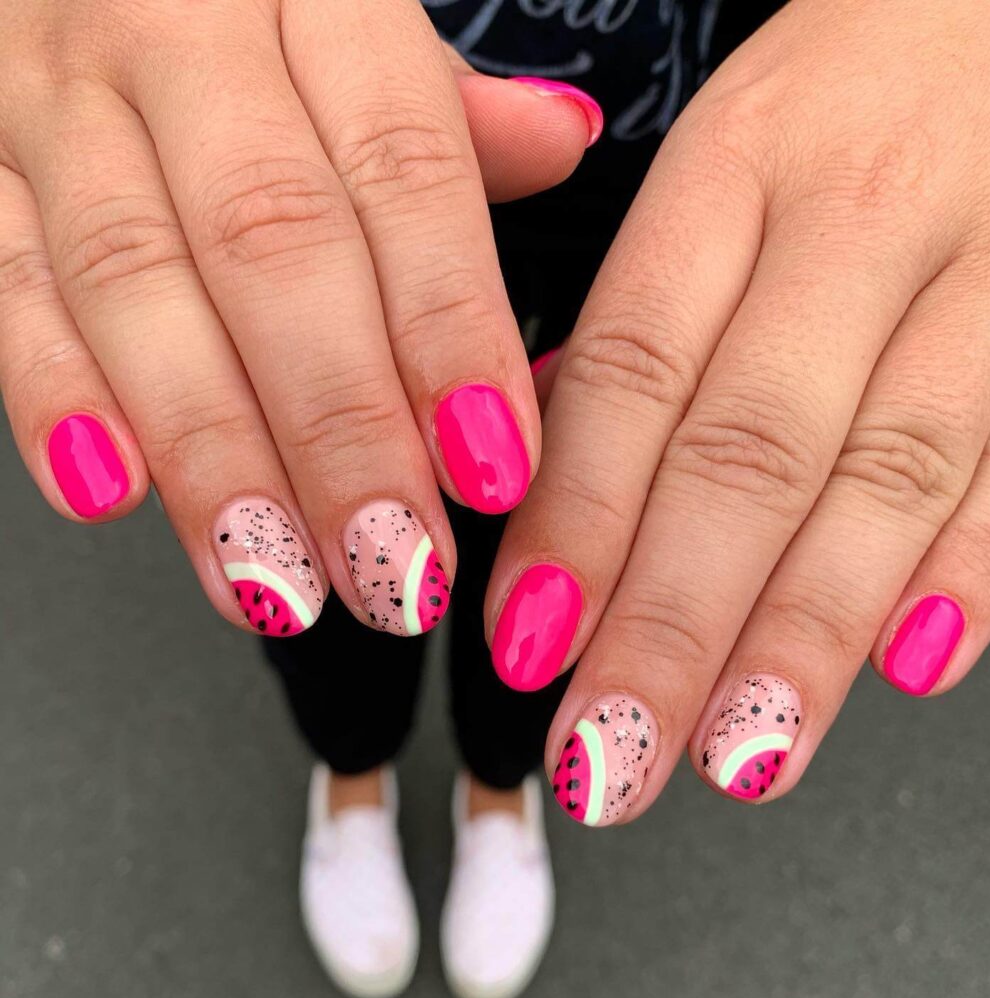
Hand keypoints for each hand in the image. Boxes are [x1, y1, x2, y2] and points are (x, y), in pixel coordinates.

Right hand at [0, 0, 599, 636]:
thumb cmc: (248, 12)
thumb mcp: (359, 27)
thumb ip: (447, 113)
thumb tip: (562, 141)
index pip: (405, 171)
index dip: (451, 331)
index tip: (491, 465)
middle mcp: (178, 36)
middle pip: (274, 248)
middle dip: (341, 430)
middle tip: (395, 561)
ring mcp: (58, 103)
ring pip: (136, 288)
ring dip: (215, 455)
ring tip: (281, 577)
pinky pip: (6, 285)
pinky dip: (55, 397)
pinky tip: (114, 497)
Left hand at [487, 0, 989, 823]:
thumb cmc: (838, 101)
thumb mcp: (712, 163)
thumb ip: (637, 315)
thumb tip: (545, 464)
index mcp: (736, 170)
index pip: (634, 371)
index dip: (576, 519)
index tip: (527, 639)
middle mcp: (859, 224)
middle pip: (749, 451)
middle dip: (672, 621)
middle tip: (611, 748)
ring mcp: (987, 272)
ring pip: (888, 477)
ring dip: (804, 632)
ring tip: (737, 753)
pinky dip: (976, 567)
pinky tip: (908, 664)